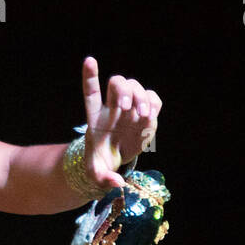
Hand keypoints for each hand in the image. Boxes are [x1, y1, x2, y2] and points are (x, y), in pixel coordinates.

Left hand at [81, 57, 161, 192]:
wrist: (113, 161)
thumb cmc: (100, 163)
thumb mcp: (96, 174)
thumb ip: (103, 178)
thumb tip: (116, 183)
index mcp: (94, 116)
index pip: (91, 90)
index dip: (90, 75)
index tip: (89, 61)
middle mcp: (112, 107)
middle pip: (117, 84)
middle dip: (124, 91)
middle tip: (128, 108)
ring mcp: (130, 108)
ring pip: (136, 87)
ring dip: (141, 97)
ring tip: (142, 115)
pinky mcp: (145, 113)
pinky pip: (152, 98)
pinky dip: (154, 103)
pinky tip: (151, 114)